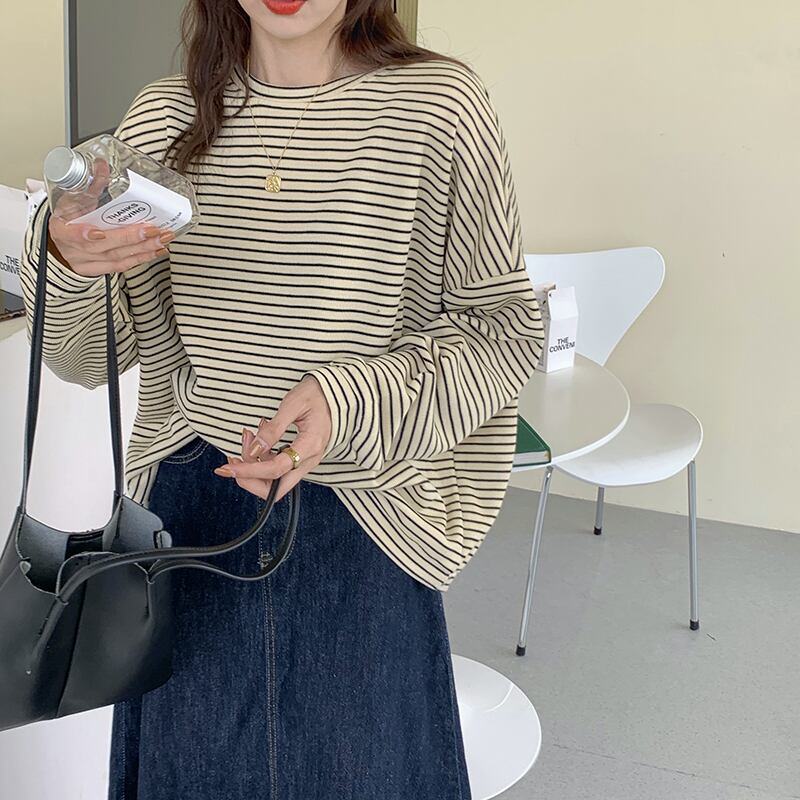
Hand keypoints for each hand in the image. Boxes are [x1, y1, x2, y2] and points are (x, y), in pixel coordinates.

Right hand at [47, 158, 173, 274]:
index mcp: (61, 229)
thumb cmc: (67, 218)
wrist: (62, 242)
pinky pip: (122, 266)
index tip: (98, 232)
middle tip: (152, 229)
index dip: (83, 235)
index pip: (69, 234)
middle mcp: (73, 249)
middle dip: (130, 238)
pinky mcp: (98, 270)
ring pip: (116, 258)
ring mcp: (86, 262)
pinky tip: (156, 251)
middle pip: (102, 247)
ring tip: (162, 239)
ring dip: (143, 248)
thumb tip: (102, 165)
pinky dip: (142, 258)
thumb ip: (90, 185)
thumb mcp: (73, 199)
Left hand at [213, 375, 331, 501]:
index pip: (275, 470)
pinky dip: (260, 459)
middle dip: (249, 481)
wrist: (334, 394)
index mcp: (310, 446)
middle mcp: (308, 460)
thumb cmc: (316, 395)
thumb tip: (256, 449)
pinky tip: (256, 440)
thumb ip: (274, 429)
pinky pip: (277, 469)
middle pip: (276, 490)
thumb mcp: (293, 404)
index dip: (249, 471)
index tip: (228, 467)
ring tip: (247, 437)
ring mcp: (304, 462)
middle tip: (232, 463)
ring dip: (253, 467)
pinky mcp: (299, 459)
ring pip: (274, 481)